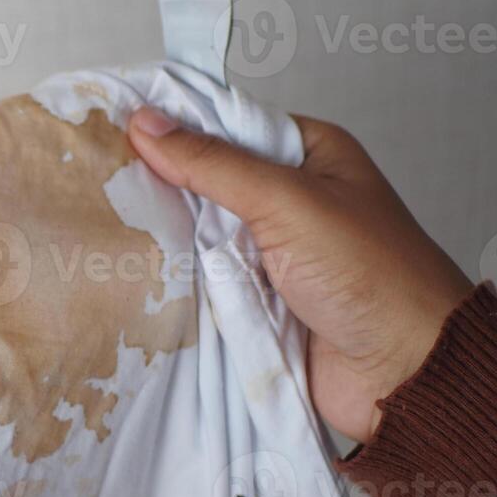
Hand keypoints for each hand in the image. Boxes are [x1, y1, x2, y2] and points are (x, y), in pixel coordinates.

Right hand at [127, 106, 473, 442]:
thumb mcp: (288, 201)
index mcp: (309, 155)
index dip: (173, 125)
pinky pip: (200, 282)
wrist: (403, 372)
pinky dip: (174, 281)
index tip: (111, 124)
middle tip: (94, 176)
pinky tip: (128, 269)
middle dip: (159, 183)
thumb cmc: (371, 275)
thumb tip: (146, 123)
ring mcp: (268, 253)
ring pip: (197, 234)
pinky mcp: (253, 301)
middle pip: (205, 180)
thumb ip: (214, 164)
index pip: (226, 125)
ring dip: (162, 236)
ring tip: (98, 220)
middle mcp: (288, 199)